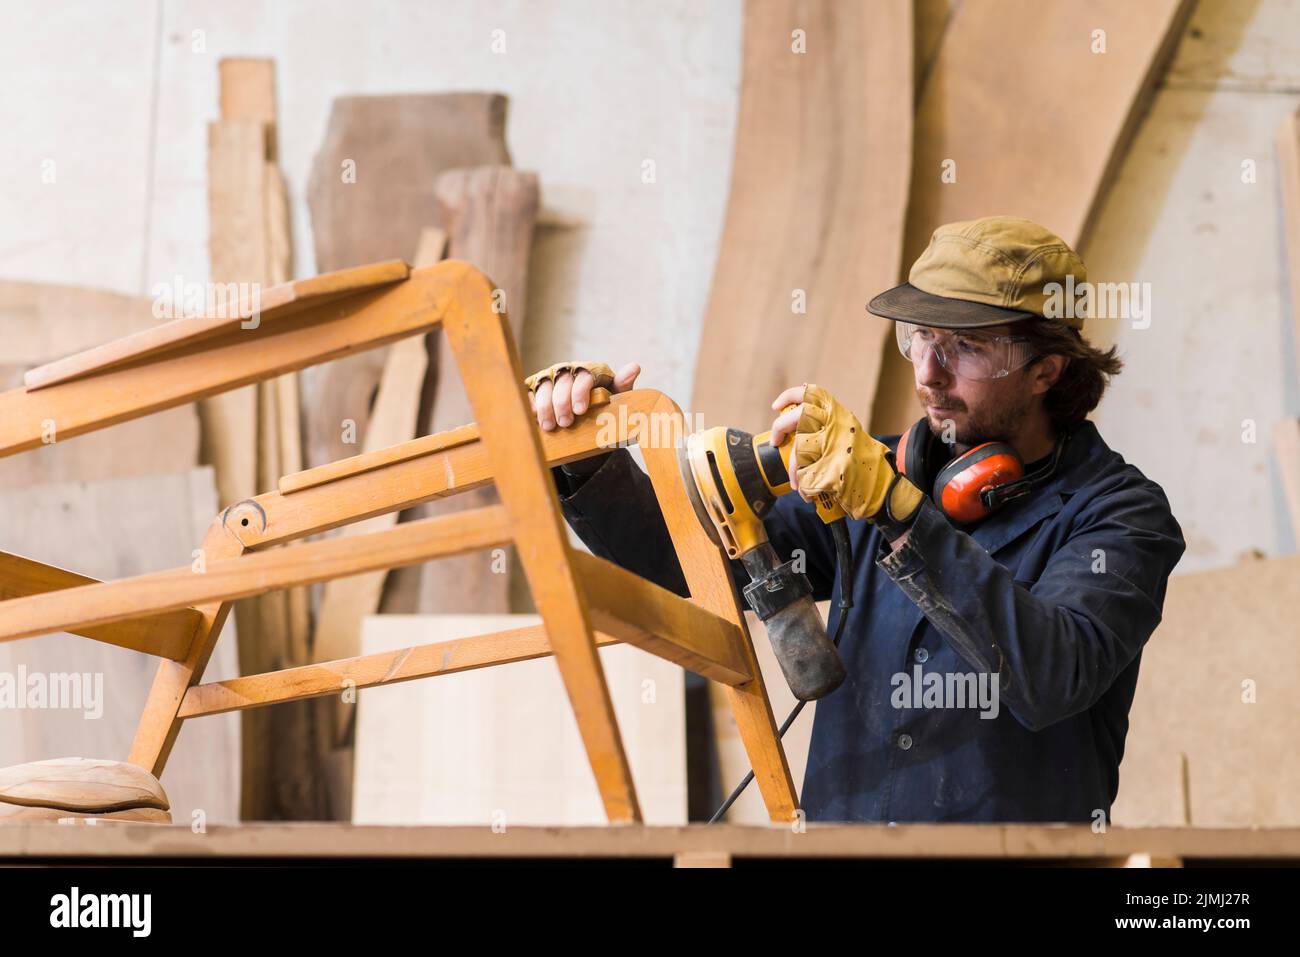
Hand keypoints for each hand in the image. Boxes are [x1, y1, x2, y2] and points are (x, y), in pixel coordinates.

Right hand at [526, 361, 640, 430]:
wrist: (586, 426)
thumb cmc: (604, 409)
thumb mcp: (617, 399)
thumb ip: (623, 385)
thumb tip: (634, 367)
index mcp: (590, 372)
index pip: (584, 376)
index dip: (580, 392)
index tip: (580, 411)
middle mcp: (569, 371)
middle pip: (562, 382)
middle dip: (562, 403)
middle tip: (566, 423)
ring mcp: (550, 379)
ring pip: (544, 387)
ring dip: (545, 406)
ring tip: (549, 426)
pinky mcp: (535, 389)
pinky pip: (528, 392)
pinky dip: (530, 403)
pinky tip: (533, 416)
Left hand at [768, 383, 922, 525]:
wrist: (885, 487)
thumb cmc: (861, 464)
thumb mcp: (846, 434)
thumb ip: (824, 427)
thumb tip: (793, 427)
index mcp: (839, 416)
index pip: (810, 394)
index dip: (788, 397)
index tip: (775, 407)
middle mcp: (837, 427)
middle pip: (797, 417)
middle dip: (779, 428)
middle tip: (776, 442)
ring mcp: (835, 447)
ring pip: (799, 450)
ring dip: (795, 471)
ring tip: (798, 484)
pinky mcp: (832, 470)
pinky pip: (806, 477)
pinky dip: (805, 488)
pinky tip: (810, 494)